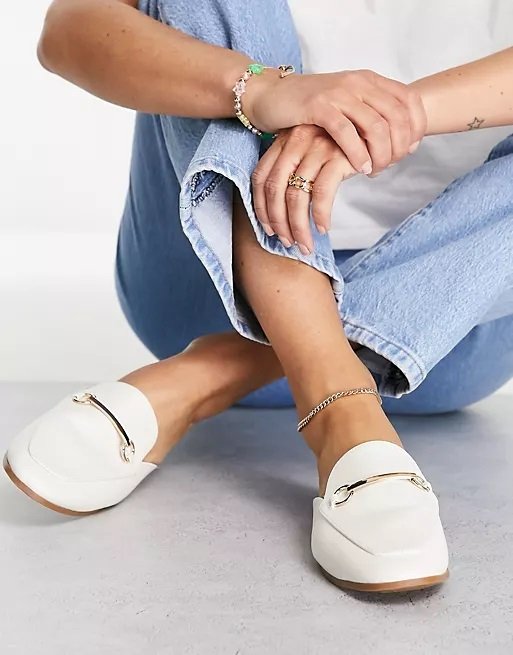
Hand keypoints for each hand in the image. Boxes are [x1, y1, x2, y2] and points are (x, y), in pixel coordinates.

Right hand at [246, 69, 425, 174]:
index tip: (411, 150)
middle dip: (399, 147)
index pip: (409, 100)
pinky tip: (359, 168)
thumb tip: (400, 141)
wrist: (271, 95)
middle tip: (391, 166)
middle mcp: (358, 83)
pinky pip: (346, 132)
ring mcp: (338, 93)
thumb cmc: (310, 108)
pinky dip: (357, 153)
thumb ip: (371, 116)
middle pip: (396, 117)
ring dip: (380, 154)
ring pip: (375, 126)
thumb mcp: (347, 105)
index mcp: (369, 80)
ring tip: (374, 171)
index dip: (417, 127)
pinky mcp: (318, 107)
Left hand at [251, 124, 356, 252]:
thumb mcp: (313, 153)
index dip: (260, 207)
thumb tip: (280, 213)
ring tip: (305, 244)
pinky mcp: (337, 156)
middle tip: (287, 243)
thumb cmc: (344, 147)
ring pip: (296, 195)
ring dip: (298, 227)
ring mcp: (316, 148)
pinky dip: (320, 215)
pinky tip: (323, 229)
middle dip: (279, 223)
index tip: (268, 229)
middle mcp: (296, 141)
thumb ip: (296, 172)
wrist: (377, 130)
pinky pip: (321, 193)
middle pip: (276, 189)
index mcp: (284, 141)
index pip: (261, 178)